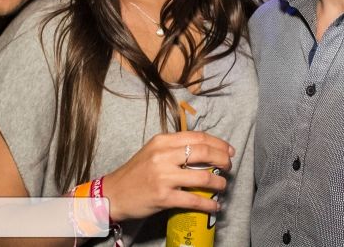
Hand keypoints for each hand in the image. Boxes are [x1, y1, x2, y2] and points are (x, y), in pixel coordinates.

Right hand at [100, 131, 234, 221]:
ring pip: (203, 176)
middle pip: (203, 152)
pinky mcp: (163, 197)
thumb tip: (203, 151)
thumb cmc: (136, 173)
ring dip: (219, 183)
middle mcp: (163, 155)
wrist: (114, 193)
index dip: (218, 143)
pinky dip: (209, 204)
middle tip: (229, 166)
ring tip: (223, 186)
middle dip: (223, 159)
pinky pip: (194, 200)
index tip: (229, 150)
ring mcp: (163, 176)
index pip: (197, 137)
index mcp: (162, 141)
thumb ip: (174, 148)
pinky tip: (215, 206)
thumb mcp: (153, 152)